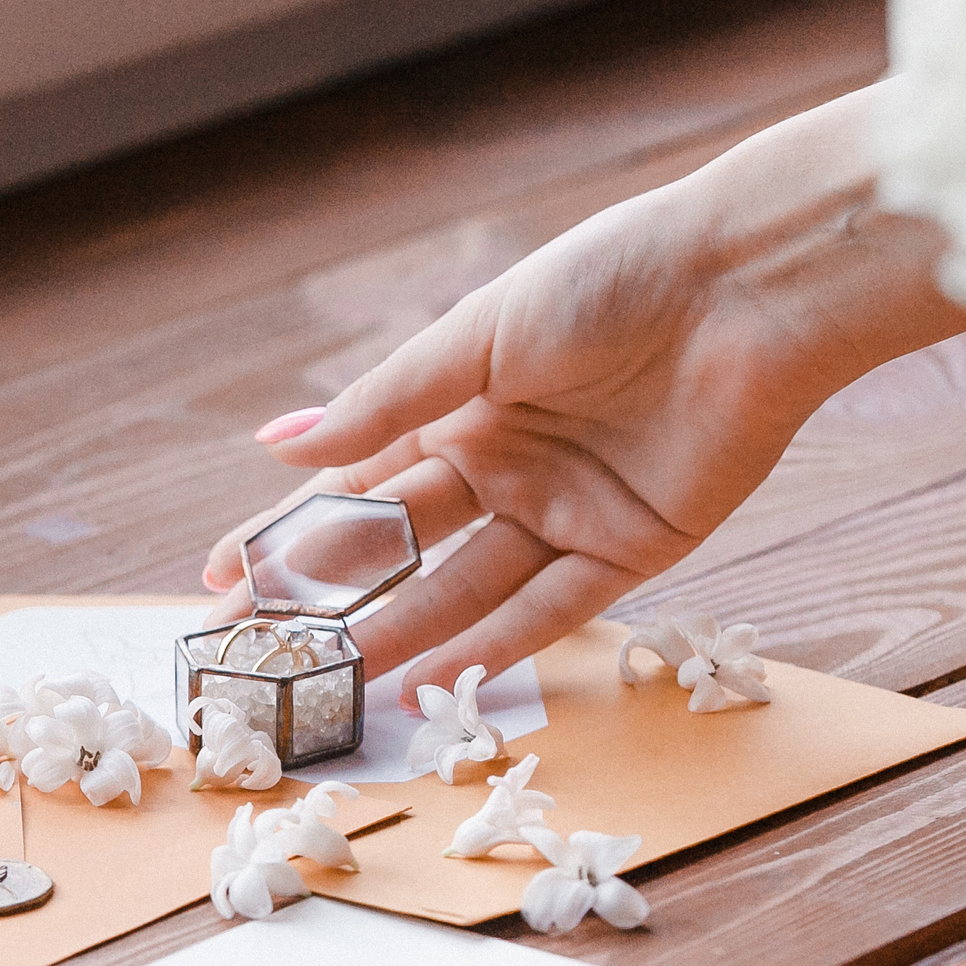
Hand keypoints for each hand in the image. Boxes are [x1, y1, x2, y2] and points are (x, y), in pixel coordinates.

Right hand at [203, 86, 965, 703]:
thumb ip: (385, 404)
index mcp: (461, 405)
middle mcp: (505, 465)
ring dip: (402, 636)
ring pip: (465, 589)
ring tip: (336, 685)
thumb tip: (278, 447)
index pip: (354, 483)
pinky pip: (553, 610)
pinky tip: (436, 680)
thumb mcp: (480, 336)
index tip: (220, 578)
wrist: (745, 287)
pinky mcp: (633, 548)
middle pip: (399, 549)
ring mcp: (565, 511)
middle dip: (325, 602)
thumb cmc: (610, 281)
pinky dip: (497, 647)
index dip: (285, 531)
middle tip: (256, 653)